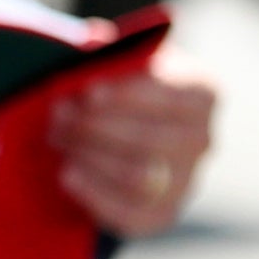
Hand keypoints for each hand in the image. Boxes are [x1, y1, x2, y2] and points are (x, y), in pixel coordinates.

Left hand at [49, 44, 215, 238]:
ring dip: (91, 157)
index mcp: (201, 93)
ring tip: (56, 138)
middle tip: (58, 115)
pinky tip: (66, 174)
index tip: (89, 91)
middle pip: (152, 140)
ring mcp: (185, 181)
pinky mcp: (161, 214)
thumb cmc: (113, 84)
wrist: (112, 130)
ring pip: (140, 177)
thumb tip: (94, 44)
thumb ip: (109, 54)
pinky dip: (94, 195)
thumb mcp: (116, 60)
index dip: (131, 96)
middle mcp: (202, 140)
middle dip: (97, 127)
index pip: (176, 96)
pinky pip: (131, 215)